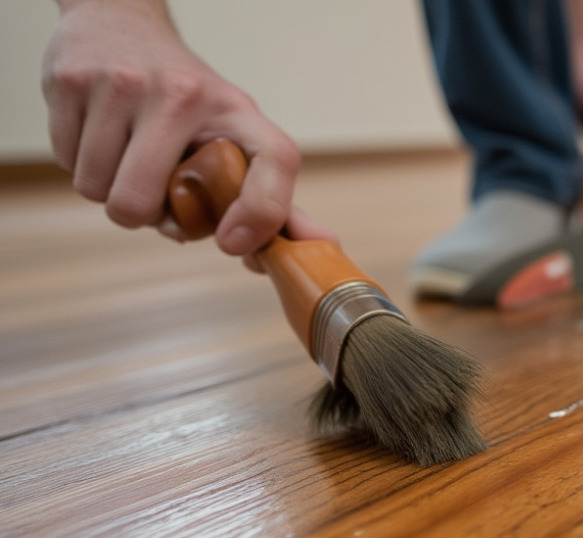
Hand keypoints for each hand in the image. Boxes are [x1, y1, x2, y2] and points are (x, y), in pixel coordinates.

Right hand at [42, 0, 308, 260]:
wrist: (121, 22)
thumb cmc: (188, 99)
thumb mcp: (236, 132)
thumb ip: (267, 196)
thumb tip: (297, 252)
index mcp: (238, 110)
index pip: (276, 160)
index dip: (261, 214)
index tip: (231, 243)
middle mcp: (183, 93)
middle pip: (139, 204)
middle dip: (143, 217)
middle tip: (155, 195)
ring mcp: (122, 84)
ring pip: (97, 190)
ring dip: (109, 191)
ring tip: (129, 161)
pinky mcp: (72, 80)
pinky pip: (67, 162)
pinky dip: (81, 164)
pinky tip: (102, 137)